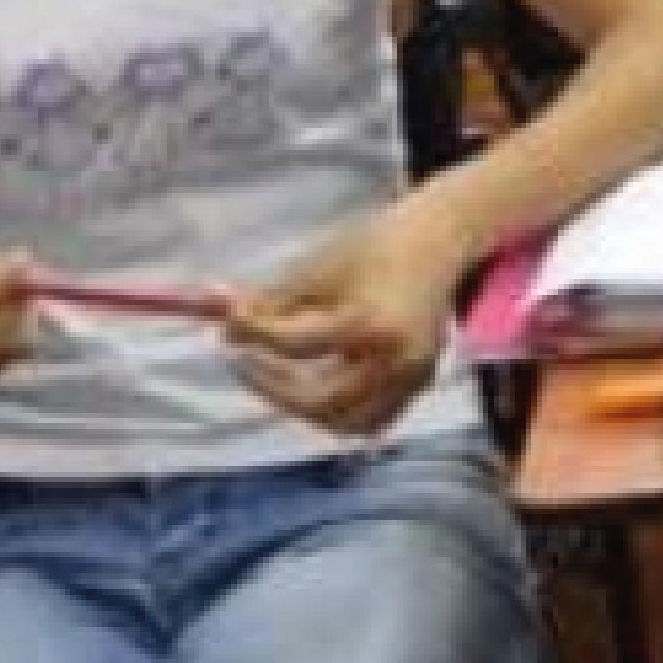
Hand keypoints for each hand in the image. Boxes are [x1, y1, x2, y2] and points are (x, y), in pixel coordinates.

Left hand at [225, 200, 463, 436]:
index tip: (228, 325)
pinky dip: (341, 413)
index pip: (294, 346)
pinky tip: (316, 385)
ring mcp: (412, 377)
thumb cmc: (378, 246)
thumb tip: (222, 323)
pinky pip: (374, 417)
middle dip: (272, 386)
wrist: (440, 241)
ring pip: (349, 422)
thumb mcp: (318, 267)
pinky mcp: (419, 382)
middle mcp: (396, 360)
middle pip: (321, 400)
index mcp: (371, 323)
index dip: (252, 335)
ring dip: (306, 410)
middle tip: (245, 361)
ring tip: (278, 379)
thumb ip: (271, 301)